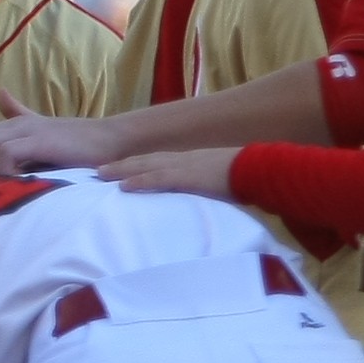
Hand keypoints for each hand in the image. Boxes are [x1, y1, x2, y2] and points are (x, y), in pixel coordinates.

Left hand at [0, 104, 120, 176]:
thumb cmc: (79, 148)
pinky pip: (7, 152)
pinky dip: (5, 170)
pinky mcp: (41, 139)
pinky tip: (17, 182)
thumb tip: (1, 122)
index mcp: (15, 127)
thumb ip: (21, 143)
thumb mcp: (44, 145)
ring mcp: (29, 130)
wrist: (114, 141)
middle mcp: (17, 125)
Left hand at [108, 145, 243, 199]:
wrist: (263, 169)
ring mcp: (186, 166)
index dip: (139, 164)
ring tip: (101, 174)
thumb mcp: (223, 182)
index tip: (120, 169)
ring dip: (123, 170)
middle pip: (147, 160)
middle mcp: (186, 159)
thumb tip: (202, 202)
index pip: (161, 161)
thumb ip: (208, 189)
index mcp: (194, 161)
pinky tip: (124, 186)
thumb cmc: (249, 178)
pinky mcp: (189, 176)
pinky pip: (160, 178)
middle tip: (99, 170)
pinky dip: (140, 180)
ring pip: (147, 165)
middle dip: (123, 164)